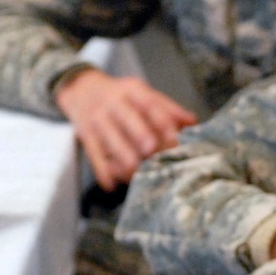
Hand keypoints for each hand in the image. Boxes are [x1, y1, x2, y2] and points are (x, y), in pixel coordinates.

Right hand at [55, 67, 196, 189]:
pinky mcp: (85, 135)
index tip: (174, 138)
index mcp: (133, 90)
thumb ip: (168, 108)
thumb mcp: (144, 94)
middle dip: (140, 134)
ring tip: (136, 173)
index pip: (149, 103)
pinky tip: (112, 185)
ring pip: (110, 139)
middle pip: (127, 118)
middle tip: (152, 151)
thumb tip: (193, 123)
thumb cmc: (123, 97)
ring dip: (123, 158)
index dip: (162, 120)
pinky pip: (93, 154)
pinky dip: (102, 171)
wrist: (82, 89)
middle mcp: (113, 103)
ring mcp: (97, 119)